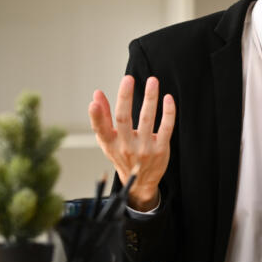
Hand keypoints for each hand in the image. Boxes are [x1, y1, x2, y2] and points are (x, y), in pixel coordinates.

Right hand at [89, 75, 175, 210]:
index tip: (93, 102)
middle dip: (125, 97)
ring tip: (152, 81)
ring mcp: (145, 148)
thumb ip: (102, 117)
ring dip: (150, 98)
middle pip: (124, 119)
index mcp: (110, 143)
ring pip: (147, 119)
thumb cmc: (123, 155)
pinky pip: (166, 128)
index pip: (101, 128)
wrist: (140, 182)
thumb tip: (97, 94)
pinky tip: (168, 98)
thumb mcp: (108, 141)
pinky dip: (168, 112)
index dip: (96, 116)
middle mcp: (126, 146)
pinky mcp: (161, 149)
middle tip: (128, 78)